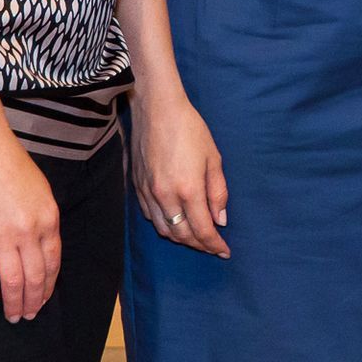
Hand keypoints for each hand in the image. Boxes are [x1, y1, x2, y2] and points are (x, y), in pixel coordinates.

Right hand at [0, 130, 62, 320]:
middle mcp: (29, 230)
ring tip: (12, 316)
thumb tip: (42, 248)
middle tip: (28, 316)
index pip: (53, 262)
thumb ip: (43, 220)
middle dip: (32, 300)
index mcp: (49, 218)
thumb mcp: (41, 191)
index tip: (44, 300)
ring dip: (13, 302)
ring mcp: (3, 234)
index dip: (48, 285)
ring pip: (11, 279)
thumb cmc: (11, 165)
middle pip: (34, 276)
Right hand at [129, 87, 229, 257]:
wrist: (157, 110)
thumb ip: (218, 192)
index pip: (202, 230)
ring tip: (196, 238)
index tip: (225, 251)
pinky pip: (151, 216)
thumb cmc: (190, 129)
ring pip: (164, 230)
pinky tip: (174, 222)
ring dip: (181, 238)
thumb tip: (220, 219)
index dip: (214, 245)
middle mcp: (166, 196)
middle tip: (213, 246)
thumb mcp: (213, 158)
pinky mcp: (137, 187)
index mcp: (188, 189)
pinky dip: (164, 225)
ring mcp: (148, 193)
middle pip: (182, 235)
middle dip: (199, 245)